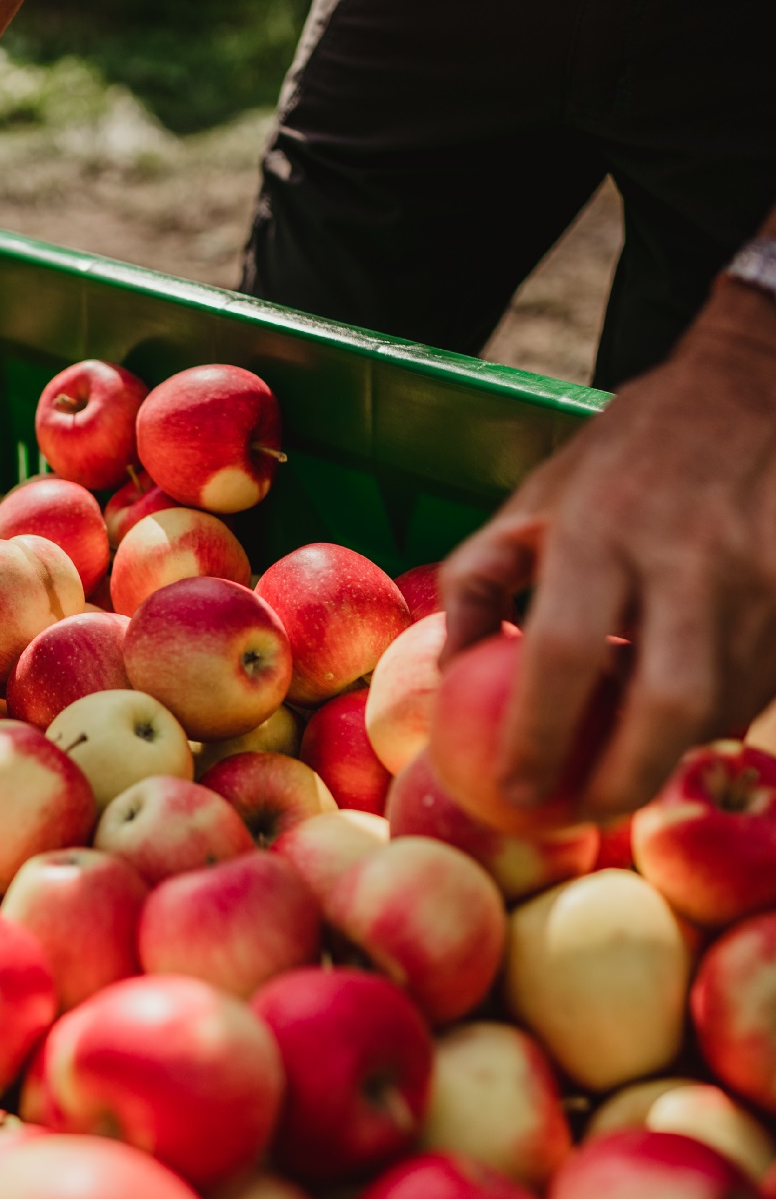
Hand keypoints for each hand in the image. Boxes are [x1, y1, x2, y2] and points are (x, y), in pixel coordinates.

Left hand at [440, 282, 775, 820]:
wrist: (748, 390)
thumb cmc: (619, 455)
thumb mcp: (533, 498)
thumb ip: (481, 581)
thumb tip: (453, 677)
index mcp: (602, 527)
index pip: (564, 652)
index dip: (537, 735)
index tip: (514, 789)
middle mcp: (689, 557)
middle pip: (668, 704)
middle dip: (624, 780)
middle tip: (580, 808)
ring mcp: (762, 578)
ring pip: (723, 707)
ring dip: (667, 755)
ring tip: (615, 767)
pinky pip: (758, 688)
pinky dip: (712, 719)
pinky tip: (670, 721)